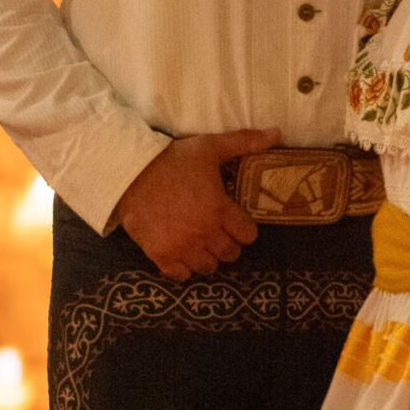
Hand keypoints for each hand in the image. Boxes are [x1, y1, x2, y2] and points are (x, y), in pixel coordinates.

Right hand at [114, 127, 281, 280]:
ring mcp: (182, 248)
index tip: (235, 219)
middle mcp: (203, 233)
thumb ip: (245, 142)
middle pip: (230, 254)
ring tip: (202, 242)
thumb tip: (278, 134)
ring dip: (208, 257)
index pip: (248, 235)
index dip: (244, 227)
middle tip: (219, 230)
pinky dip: (185, 268)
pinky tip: (183, 252)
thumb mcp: (210, 146)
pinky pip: (182, 276)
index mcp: (219, 209)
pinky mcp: (161, 256)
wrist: (131, 173)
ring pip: (208, 268)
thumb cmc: (174, 159)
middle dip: (228, 243)